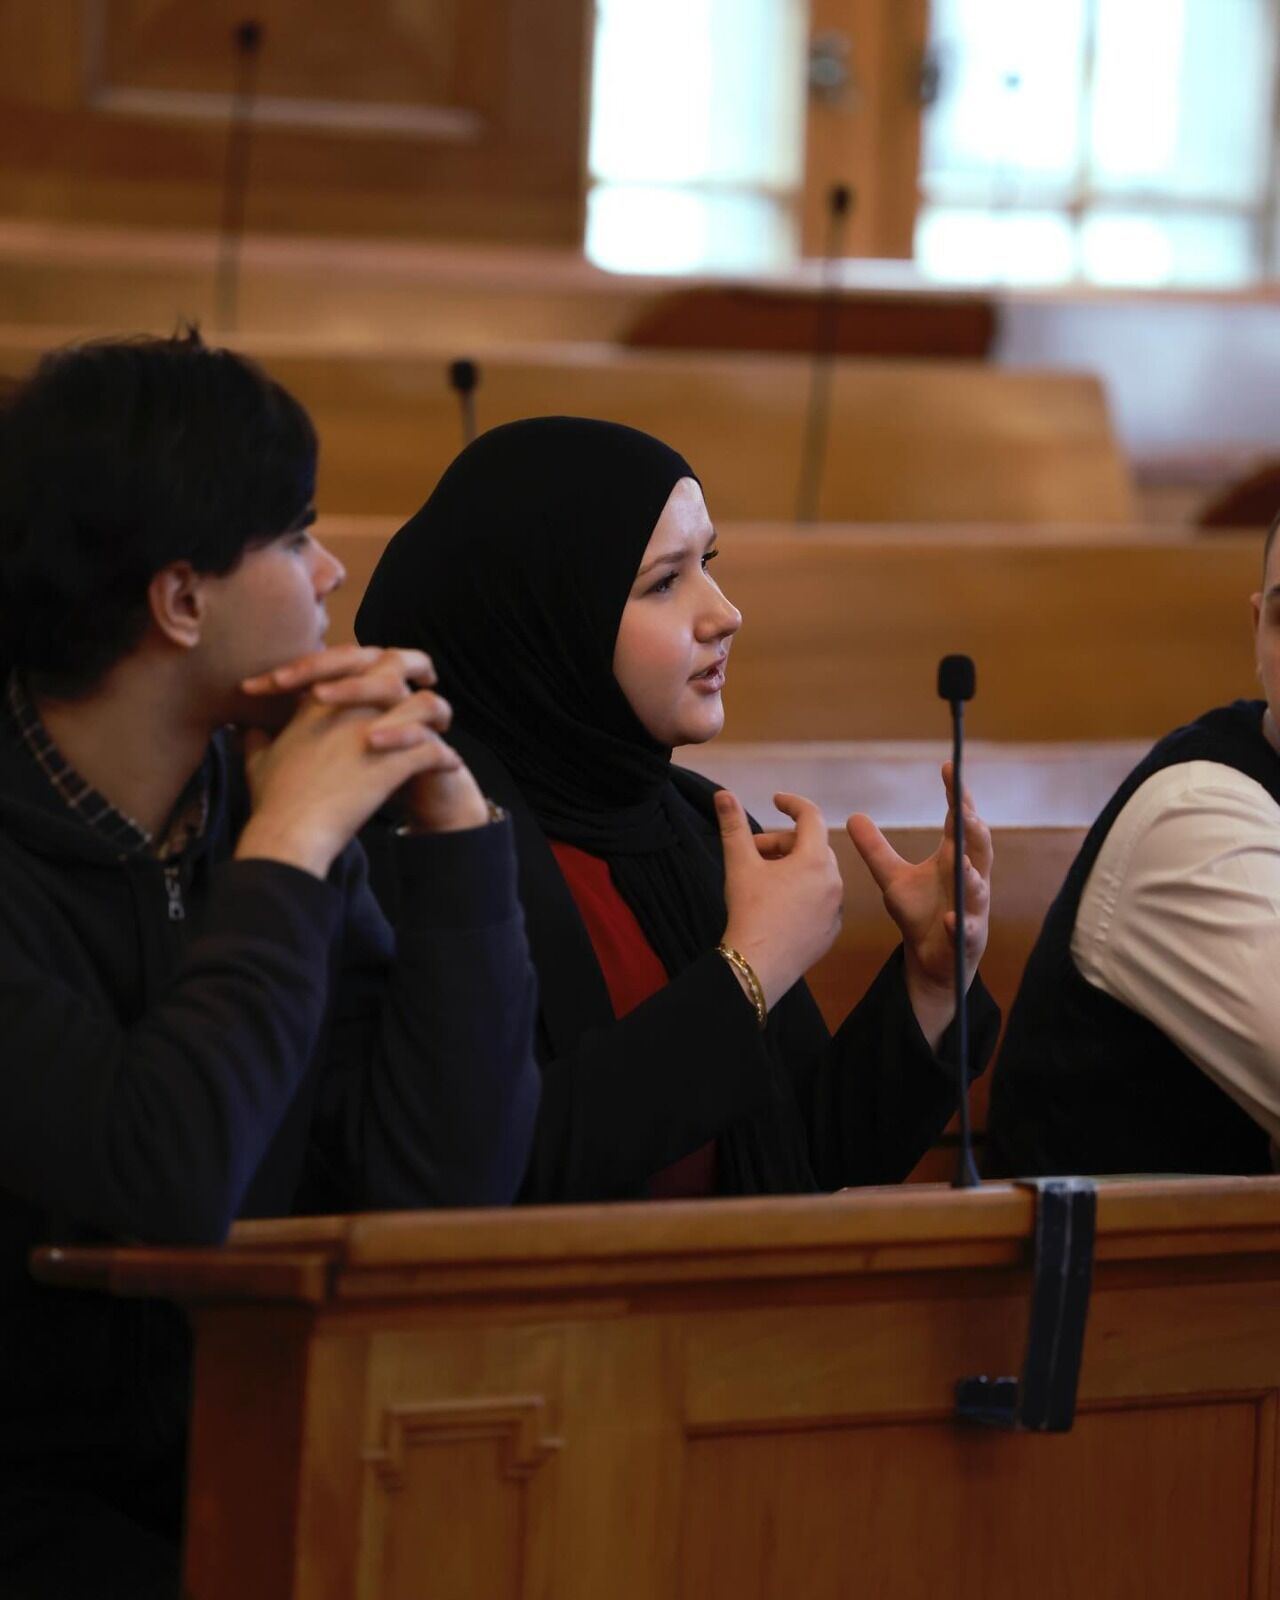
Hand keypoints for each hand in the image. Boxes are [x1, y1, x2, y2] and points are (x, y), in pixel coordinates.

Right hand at [236, 649, 468, 875]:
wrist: (289, 830)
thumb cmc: (273, 799)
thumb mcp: (258, 761)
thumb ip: (256, 738)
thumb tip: (247, 727)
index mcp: (321, 700)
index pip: (354, 663)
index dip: (372, 665)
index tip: (386, 675)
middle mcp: (351, 706)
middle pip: (396, 663)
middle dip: (418, 665)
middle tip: (430, 678)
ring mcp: (375, 731)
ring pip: (427, 704)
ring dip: (440, 716)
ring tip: (445, 729)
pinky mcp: (394, 762)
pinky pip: (436, 751)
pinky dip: (446, 758)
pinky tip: (450, 767)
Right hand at [717, 789, 842, 1008]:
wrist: (757, 965)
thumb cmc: (749, 910)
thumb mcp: (739, 864)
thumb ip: (733, 826)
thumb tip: (723, 793)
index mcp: (814, 860)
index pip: (811, 817)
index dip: (792, 804)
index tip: (775, 801)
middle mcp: (834, 881)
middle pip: (811, 847)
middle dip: (783, 844)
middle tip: (754, 854)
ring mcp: (836, 908)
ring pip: (817, 875)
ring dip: (793, 869)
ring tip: (764, 881)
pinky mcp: (831, 931)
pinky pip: (820, 901)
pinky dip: (803, 895)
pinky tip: (778, 907)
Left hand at [846, 761, 991, 1047]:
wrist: (930, 960)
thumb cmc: (919, 913)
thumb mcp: (892, 878)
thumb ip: (876, 849)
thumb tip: (854, 816)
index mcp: (953, 859)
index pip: (958, 822)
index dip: (956, 796)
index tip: (949, 769)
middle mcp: (969, 878)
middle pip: (978, 848)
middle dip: (974, 829)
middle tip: (965, 810)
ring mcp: (970, 908)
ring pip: (978, 888)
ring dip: (972, 875)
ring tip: (960, 860)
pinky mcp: (966, 938)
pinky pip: (965, 929)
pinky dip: (958, 923)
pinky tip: (949, 918)